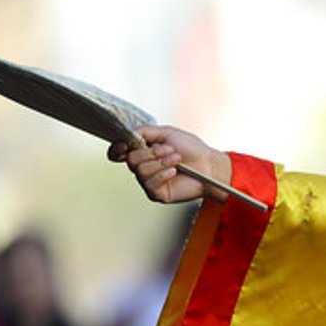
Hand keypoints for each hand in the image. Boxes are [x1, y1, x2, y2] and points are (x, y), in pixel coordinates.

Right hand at [108, 125, 228, 204]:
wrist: (209, 165)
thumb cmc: (191, 149)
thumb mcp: (167, 132)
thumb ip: (144, 131)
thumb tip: (128, 133)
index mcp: (143, 152)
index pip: (118, 153)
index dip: (117, 149)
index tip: (125, 145)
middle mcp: (143, 167)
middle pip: (131, 160)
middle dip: (151, 153)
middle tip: (169, 150)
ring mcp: (148, 182)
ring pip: (140, 171)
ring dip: (161, 162)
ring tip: (177, 160)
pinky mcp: (156, 193)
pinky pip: (150, 183)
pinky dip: (163, 174)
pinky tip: (174, 171)